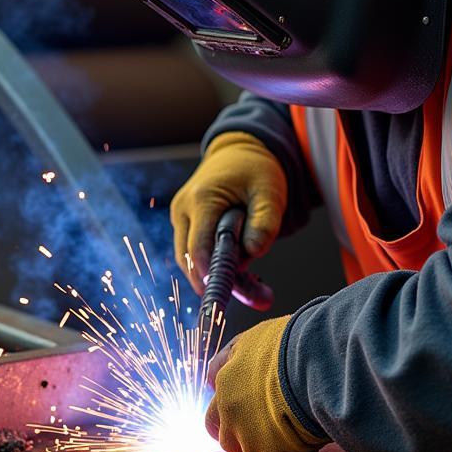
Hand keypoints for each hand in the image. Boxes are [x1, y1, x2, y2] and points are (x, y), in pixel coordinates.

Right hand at [170, 131, 286, 307]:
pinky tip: (244, 275)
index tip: (226, 299)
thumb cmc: (255, 170)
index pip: (199, 247)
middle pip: (190, 260)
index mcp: (201, 199)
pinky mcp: (186, 226)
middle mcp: (183, 210)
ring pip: (191, 261)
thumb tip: (254, 253)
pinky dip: (217, 268)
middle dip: (219, 284)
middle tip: (257, 298)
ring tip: (259, 290)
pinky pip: (196, 254)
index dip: (210, 275)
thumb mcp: (270, 192)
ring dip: (219, 279)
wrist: (239, 153)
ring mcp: (181, 218)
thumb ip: (265, 223)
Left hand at [204, 315, 325, 451]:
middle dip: (231, 427)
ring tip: (289, 437)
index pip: (215, 378)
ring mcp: (242, 430)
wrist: (316, 366)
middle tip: (261, 427)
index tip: (242, 393)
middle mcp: (227, 401)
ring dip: (259, 447)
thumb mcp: (268, 335)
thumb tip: (258, 360)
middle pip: (213, 423)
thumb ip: (254, 351)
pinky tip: (309, 444)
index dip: (228, 387)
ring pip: (238, 448)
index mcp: (229, 369)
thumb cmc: (300, 343)